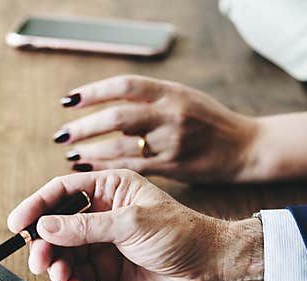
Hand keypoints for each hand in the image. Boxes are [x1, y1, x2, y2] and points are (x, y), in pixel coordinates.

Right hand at [7, 169, 263, 280]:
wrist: (210, 271)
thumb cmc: (181, 235)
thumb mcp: (131, 224)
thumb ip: (85, 227)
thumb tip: (44, 226)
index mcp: (110, 189)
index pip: (62, 192)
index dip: (36, 206)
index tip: (17, 224)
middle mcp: (103, 214)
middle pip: (57, 226)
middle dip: (45, 245)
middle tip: (39, 262)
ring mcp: (104, 244)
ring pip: (64, 254)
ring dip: (57, 267)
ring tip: (62, 278)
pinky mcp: (107, 271)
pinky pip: (77, 275)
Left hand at [55, 75, 306, 183]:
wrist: (245, 147)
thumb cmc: (209, 122)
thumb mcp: (183, 98)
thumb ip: (150, 99)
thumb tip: (107, 102)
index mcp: (171, 92)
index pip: (124, 86)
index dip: (93, 92)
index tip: (69, 101)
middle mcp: (171, 114)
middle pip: (118, 117)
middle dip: (85, 126)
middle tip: (62, 134)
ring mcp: (173, 141)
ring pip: (122, 145)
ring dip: (92, 150)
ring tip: (72, 153)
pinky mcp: (174, 166)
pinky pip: (134, 167)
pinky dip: (109, 167)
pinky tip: (92, 167)